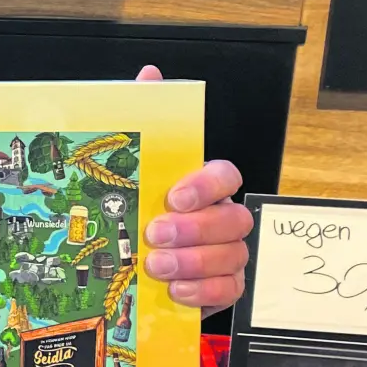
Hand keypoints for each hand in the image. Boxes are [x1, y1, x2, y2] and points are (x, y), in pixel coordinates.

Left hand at [136, 65, 253, 315]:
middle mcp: (221, 216)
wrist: (133, 261)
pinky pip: (230, 290)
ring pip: (232, 255)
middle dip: (196, 230)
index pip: (226, 175)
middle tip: (156, 235)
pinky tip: (176, 291)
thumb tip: (151, 74)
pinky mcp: (223, 286)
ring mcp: (227, 252)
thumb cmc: (140, 207)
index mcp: (203, 186)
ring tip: (157, 266)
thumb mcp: (135, 163)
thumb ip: (146, 116)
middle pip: (232, 219)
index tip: (174, 196)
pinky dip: (205, 292)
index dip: (206, 185)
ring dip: (195, 262)